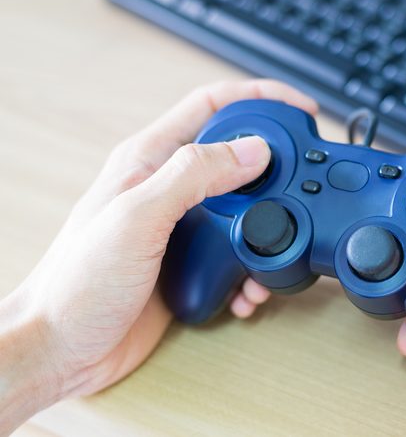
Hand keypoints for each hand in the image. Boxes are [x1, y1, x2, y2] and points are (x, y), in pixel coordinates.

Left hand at [0, 80, 317, 432]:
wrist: (63, 348)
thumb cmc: (78, 283)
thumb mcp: (137, 218)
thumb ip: (194, 175)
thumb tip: (252, 150)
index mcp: (149, 160)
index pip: (212, 106)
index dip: (260, 97)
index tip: (300, 108)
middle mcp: (168, 187)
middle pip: (236, 155)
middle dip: (275, 168)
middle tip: (301, 182)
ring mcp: (181, 225)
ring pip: (244, 208)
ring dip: (268, 229)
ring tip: (274, 249)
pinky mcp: (190, 261)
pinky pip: (237, 252)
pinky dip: (253, 268)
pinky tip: (248, 286)